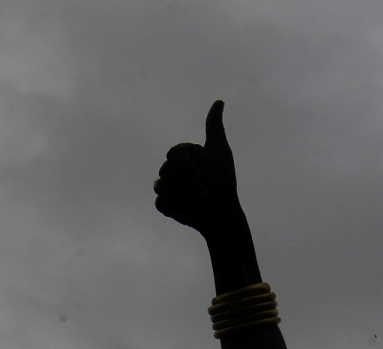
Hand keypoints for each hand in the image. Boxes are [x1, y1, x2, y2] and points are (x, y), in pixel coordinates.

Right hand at [154, 100, 239, 235]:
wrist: (221, 212)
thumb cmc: (222, 182)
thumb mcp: (219, 152)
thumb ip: (214, 128)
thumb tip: (219, 102)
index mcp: (185, 155)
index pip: (172, 155)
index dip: (186, 169)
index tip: (201, 179)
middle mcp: (174, 169)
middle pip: (165, 171)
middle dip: (186, 187)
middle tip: (203, 194)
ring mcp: (168, 186)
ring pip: (161, 187)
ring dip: (183, 198)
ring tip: (198, 203)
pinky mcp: (165, 203)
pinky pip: (160, 203)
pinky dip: (177, 209)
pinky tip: (189, 210)